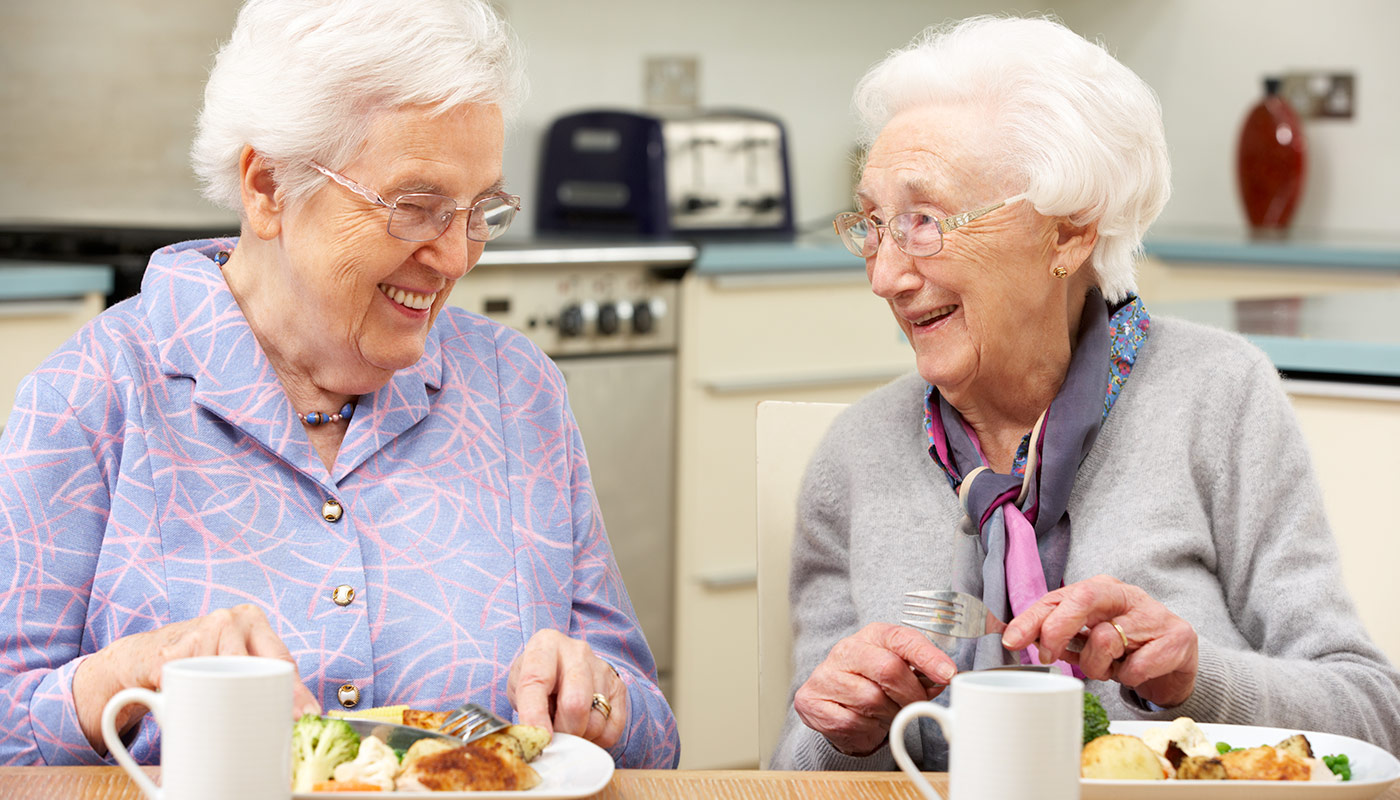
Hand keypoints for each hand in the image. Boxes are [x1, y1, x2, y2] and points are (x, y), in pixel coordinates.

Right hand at [72, 604, 318, 753]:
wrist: (142, 655)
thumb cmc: (199, 659)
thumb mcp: (234, 659)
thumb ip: (261, 676)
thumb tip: (298, 714)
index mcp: (252, 620)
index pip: (281, 658)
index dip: (295, 689)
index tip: (308, 714)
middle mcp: (229, 620)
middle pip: (257, 667)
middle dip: (270, 698)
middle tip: (279, 724)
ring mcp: (200, 632)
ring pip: (224, 679)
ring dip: (224, 702)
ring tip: (226, 714)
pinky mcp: (171, 653)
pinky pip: (189, 686)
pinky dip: (190, 701)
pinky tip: (187, 702)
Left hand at [507, 629, 626, 748]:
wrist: (563, 667)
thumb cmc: (537, 679)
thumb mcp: (518, 687)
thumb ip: (525, 710)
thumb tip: (536, 741)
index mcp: (546, 645)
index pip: (536, 681)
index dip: (535, 715)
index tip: (538, 739)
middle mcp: (577, 652)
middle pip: (575, 703)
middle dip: (563, 732)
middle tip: (554, 741)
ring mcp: (601, 668)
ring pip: (595, 722)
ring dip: (579, 737)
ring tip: (567, 728)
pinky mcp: (619, 687)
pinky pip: (612, 729)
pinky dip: (597, 740)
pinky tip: (584, 728)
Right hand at [793, 622, 955, 756]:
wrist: (832, 700)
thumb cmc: (872, 681)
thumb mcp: (899, 669)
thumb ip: (923, 672)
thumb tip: (945, 678)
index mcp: (872, 635)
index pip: (902, 638)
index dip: (928, 656)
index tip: (949, 674)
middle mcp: (846, 650)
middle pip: (889, 669)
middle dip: (911, 694)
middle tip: (916, 705)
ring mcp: (826, 675)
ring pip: (871, 700)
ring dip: (888, 715)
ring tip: (886, 713)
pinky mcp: (812, 701)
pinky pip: (851, 721)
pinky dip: (866, 728)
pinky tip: (866, 722)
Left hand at [1002, 574, 1197, 706]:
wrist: (1177, 658)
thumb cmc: (1127, 644)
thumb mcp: (1089, 635)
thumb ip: (1059, 633)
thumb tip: (1019, 639)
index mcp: (1099, 589)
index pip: (1058, 597)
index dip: (1031, 619)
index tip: (1012, 641)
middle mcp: (1125, 594)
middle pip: (1082, 599)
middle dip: (1057, 630)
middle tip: (1049, 657)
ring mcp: (1153, 614)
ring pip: (1106, 640)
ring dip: (1097, 666)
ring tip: (1107, 668)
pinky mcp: (1177, 637)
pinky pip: (1137, 667)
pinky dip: (1128, 678)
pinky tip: (1132, 672)